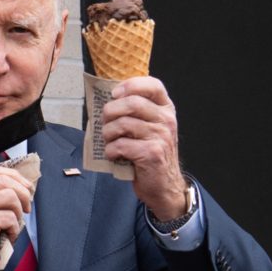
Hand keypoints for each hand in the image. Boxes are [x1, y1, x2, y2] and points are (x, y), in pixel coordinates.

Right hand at [0, 165, 32, 270]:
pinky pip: (10, 218)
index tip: (24, 186)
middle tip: (27, 206)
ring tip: (14, 225)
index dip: (12, 175)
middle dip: (22, 192)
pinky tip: (8, 237)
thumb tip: (13, 183)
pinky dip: (15, 229)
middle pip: (3, 180)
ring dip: (19, 212)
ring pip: (10, 196)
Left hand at [101, 76, 186, 220]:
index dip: (131, 85)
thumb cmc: (149, 153)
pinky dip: (110, 150)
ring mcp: (161, 136)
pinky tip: (113, 155)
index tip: (114, 94)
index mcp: (165, 109)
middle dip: (110, 111)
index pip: (153, 85)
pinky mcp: (152, 153)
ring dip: (107, 134)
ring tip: (109, 141)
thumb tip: (106, 100)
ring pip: (122, 124)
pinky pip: (121, 144)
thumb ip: (135, 112)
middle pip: (132, 103)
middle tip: (105, 122)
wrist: (163, 185)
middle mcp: (166, 120)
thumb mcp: (148, 128)